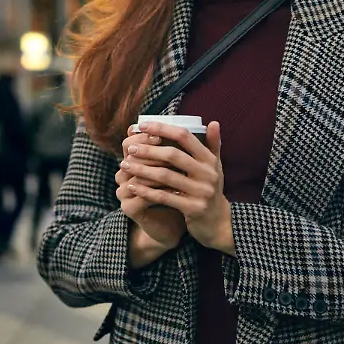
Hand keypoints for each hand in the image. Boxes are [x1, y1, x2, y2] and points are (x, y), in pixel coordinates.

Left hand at [121, 120, 233, 254]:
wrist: (218, 223)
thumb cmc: (211, 188)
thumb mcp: (216, 167)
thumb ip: (213, 144)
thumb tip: (214, 121)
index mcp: (210, 159)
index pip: (185, 136)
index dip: (163, 128)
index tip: (143, 125)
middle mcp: (208, 173)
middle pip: (173, 155)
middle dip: (148, 150)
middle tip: (130, 148)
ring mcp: (201, 192)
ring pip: (165, 176)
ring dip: (142, 169)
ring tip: (125, 165)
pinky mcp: (193, 208)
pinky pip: (164, 196)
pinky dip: (145, 190)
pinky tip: (131, 185)